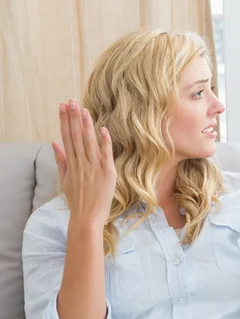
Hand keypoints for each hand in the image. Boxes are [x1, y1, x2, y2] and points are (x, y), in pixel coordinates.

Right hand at [52, 100, 116, 228]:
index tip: (63, 106)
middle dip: (73, 117)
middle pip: (76, 136)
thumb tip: (53, 142)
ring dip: (86, 125)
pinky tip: (103, 128)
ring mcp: (94, 167)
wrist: (88, 217)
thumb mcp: (65, 179)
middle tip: (71, 101)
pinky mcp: (107, 172)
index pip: (66, 137)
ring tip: (83, 109)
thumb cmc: (78, 199)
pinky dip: (104, 141)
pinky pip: (106, 153)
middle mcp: (81, 163)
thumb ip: (61, 159)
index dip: (64, 121)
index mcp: (71, 163)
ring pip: (89, 142)